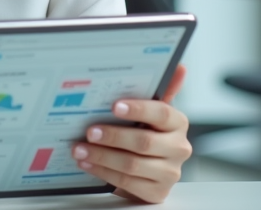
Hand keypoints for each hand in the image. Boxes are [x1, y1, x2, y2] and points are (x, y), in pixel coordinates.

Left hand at [71, 64, 190, 203]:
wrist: (148, 171)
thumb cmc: (147, 134)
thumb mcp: (150, 112)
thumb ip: (160, 90)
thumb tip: (179, 67)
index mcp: (177, 123)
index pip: (161, 113)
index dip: (138, 109)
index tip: (115, 106)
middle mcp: (178, 148)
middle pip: (144, 142)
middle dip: (113, 136)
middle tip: (90, 131)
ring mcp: (169, 172)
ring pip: (132, 165)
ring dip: (102, 156)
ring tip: (81, 148)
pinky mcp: (157, 192)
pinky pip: (128, 183)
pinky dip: (104, 173)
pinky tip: (88, 164)